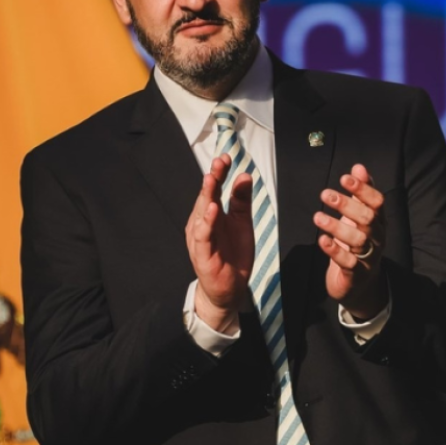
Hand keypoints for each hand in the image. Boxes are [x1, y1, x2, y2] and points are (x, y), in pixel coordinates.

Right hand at [185, 153, 254, 331]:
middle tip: (219, 163)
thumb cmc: (233, 254)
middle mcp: (202, 222)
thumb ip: (241, 200)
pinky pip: (203, 236)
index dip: (218, 173)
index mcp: (211, 213)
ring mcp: (200, 238)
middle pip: (206, 196)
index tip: (226, 158)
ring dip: (206, 196)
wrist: (231, 288)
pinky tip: (212, 210)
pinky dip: (207, 223)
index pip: (213, 188)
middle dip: (212, 178)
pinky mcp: (203, 254)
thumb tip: (245, 175)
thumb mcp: (242, 223)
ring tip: (211, 180)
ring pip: (201, 213)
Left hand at [315, 163, 387, 319]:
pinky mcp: (356, 274)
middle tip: (325, 193)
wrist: (359, 283)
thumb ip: (361, 192)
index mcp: (379, 222)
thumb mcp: (359, 216)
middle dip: (347, 205)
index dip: (363, 189)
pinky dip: (334, 251)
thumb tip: (359, 167)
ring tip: (317, 217)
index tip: (344, 177)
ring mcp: (368, 257)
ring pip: (357, 240)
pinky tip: (322, 240)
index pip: (377, 202)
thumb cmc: (357, 242)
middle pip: (367, 219)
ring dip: (336, 227)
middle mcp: (377, 238)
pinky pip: (348, 263)